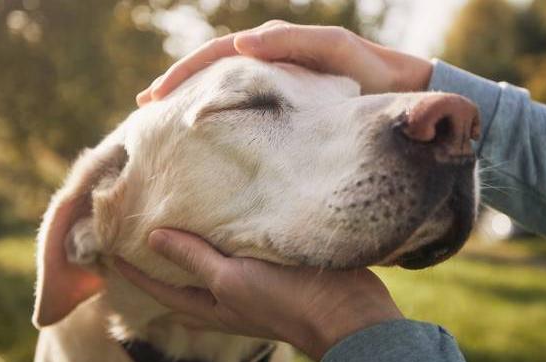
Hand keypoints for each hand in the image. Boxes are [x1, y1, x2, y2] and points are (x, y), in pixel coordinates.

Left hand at [115, 229, 401, 360]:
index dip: (131, 270)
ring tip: (174, 217)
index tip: (107, 245)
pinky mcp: (271, 269)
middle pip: (180, 279)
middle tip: (137, 230)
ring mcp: (249, 285)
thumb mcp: (231, 279)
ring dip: (190, 245)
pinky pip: (237, 252)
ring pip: (208, 264)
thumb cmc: (284, 300)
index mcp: (210, 306)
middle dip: (158, 260)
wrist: (345, 311)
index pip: (158, 288)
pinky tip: (224, 215)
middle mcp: (224, 297)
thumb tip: (152, 237)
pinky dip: (222, 236)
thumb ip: (194, 259)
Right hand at [136, 20, 433, 105]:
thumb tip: (242, 45)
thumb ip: (293, 43)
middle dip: (177, 86)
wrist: (400, 92)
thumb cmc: (370, 71)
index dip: (183, 73)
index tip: (156, 97)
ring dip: (192, 101)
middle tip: (145, 108)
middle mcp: (269, 61)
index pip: (217, 56)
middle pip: (211, 70)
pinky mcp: (286, 106)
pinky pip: (243, 107)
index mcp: (273, 46)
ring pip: (223, 89)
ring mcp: (275, 84)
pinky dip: (219, 114)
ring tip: (163, 121)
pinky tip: (204, 133)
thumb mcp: (334, 50)